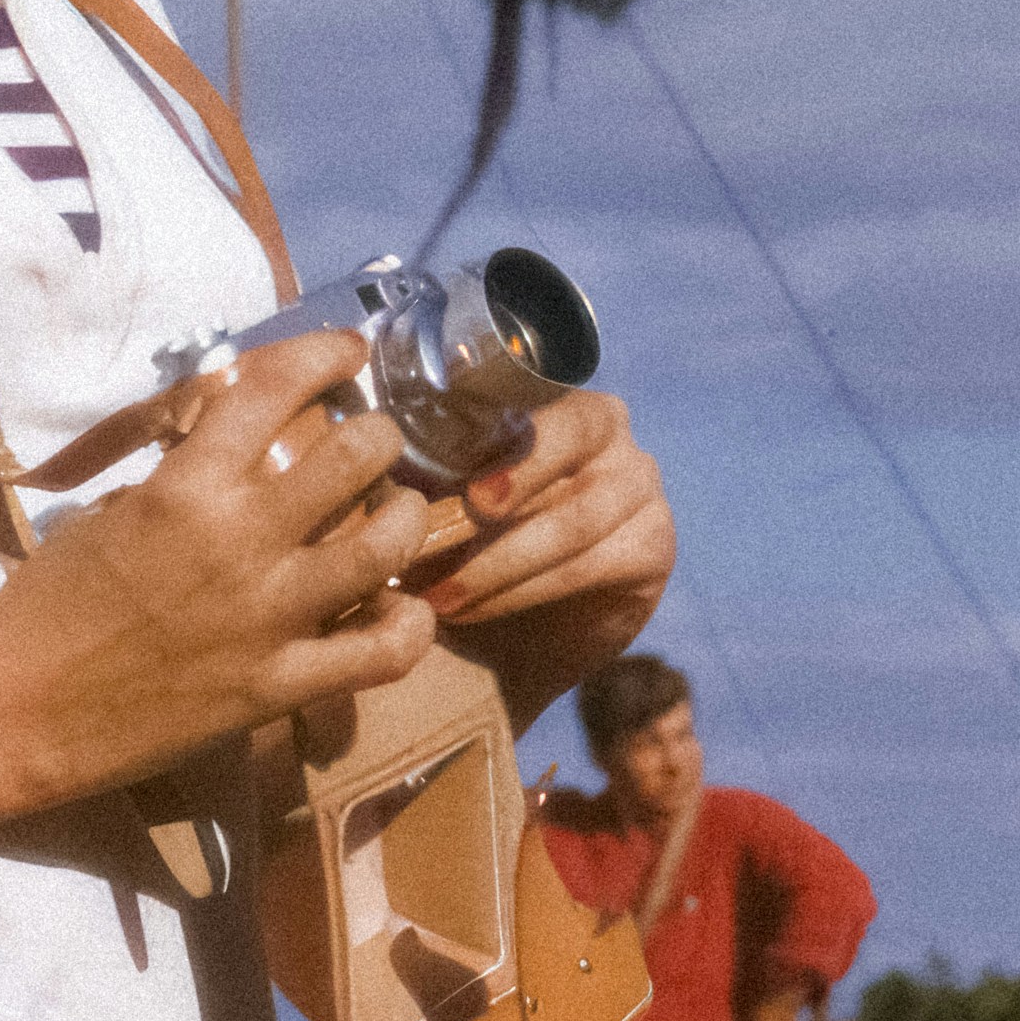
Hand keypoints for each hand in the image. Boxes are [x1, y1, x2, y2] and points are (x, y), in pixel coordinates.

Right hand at [0, 333, 436, 816]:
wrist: (17, 711)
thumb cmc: (46, 605)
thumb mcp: (108, 512)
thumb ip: (179, 478)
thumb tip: (229, 452)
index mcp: (185, 485)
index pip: (274, 387)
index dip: (325, 353)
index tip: (349, 351)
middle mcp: (239, 539)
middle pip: (354, 454)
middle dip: (376, 436)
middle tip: (371, 444)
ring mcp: (268, 616)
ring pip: (385, 544)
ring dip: (403, 516)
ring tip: (395, 513)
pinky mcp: (280, 686)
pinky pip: (380, 651)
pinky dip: (407, 624)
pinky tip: (400, 608)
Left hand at [418, 388, 675, 738]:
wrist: (518, 634)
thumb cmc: (467, 543)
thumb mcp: (438, 500)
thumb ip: (420, 472)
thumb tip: (365, 465)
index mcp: (553, 395)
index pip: (537, 386)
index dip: (495, 418)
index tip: (455, 467)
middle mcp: (609, 429)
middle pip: (572, 433)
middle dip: (514, 476)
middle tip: (462, 515)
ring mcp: (639, 486)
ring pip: (574, 516)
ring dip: (499, 560)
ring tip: (438, 594)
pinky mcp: (653, 546)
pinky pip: (589, 565)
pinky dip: (523, 590)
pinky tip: (472, 610)